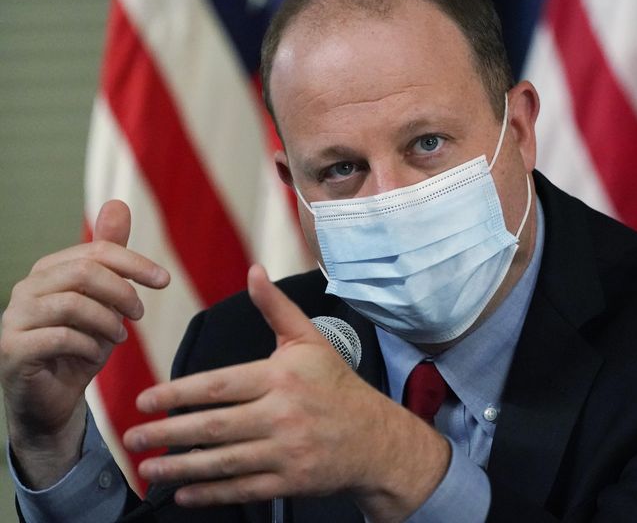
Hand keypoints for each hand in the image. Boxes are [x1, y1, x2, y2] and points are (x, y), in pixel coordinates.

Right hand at [0, 200, 169, 487]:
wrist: (53, 398)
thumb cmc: (80, 345)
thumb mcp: (104, 299)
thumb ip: (110, 255)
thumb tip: (118, 203)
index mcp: (48, 270)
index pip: (97, 252)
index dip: (135, 263)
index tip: (165, 280)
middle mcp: (26, 289)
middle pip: (84, 272)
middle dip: (122, 291)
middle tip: (140, 313)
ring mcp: (13, 319)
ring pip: (73, 304)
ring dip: (108, 321)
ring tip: (121, 336)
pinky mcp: (11, 349)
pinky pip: (60, 337)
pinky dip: (89, 345)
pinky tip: (96, 353)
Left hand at [124, 264, 449, 521]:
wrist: (375, 438)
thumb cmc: (337, 386)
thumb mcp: (310, 340)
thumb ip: (276, 308)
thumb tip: (254, 271)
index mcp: (282, 378)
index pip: (220, 385)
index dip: (178, 393)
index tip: (146, 400)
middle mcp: (283, 415)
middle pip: (215, 426)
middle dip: (168, 432)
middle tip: (133, 436)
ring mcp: (287, 451)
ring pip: (223, 461)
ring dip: (180, 466)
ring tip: (148, 466)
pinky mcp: (291, 482)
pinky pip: (243, 488)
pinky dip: (210, 493)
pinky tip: (184, 493)